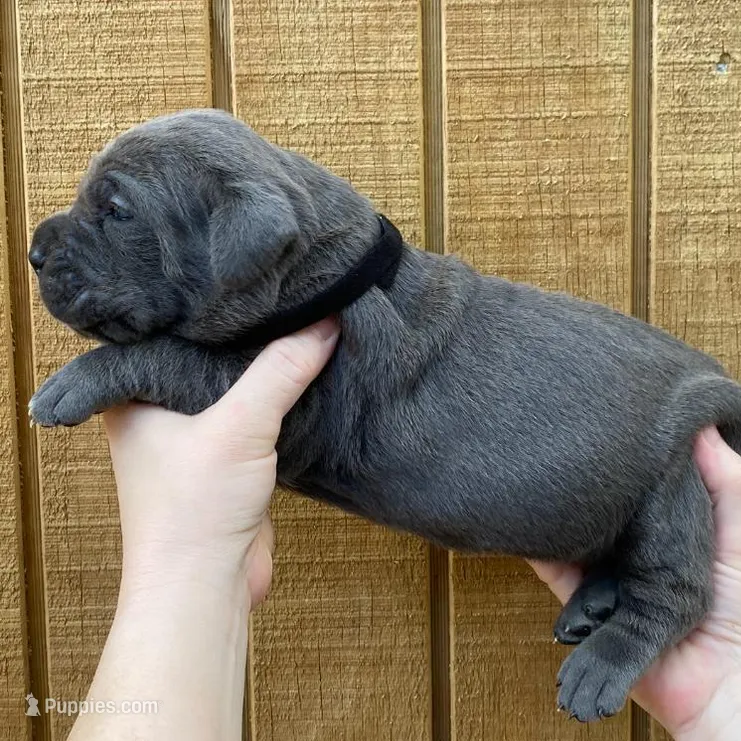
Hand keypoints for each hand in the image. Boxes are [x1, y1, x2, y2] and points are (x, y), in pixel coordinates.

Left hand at [103, 318, 338, 607]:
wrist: (205, 588)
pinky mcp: (226, 460)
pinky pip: (255, 417)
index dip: (212, 305)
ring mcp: (194, 436)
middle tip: (287, 293)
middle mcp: (159, 410)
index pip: (174, 329)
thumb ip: (281, 371)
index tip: (249, 275)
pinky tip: (304, 377)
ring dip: (267, 371)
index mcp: (135, 392)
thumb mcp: (239, 426)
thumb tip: (325, 323)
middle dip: (248, 336)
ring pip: (236, 388)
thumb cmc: (192, 512)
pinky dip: (278, 402)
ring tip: (302, 325)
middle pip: (210, 357)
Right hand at [531, 427, 740, 737]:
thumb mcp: (738, 535)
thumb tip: (701, 424)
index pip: (633, 483)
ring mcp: (601, 572)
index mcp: (662, 526)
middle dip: (580, 480)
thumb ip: (727, 484)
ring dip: (555, 509)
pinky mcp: (581, 601)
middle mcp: (627, 546)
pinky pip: (551, 568)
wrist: (721, 681)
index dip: (619, 455)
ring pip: (569, 532)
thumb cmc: (738, 608)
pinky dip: (537, 546)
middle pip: (596, 506)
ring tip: (534, 469)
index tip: (602, 419)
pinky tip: (525, 519)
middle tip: (559, 439)